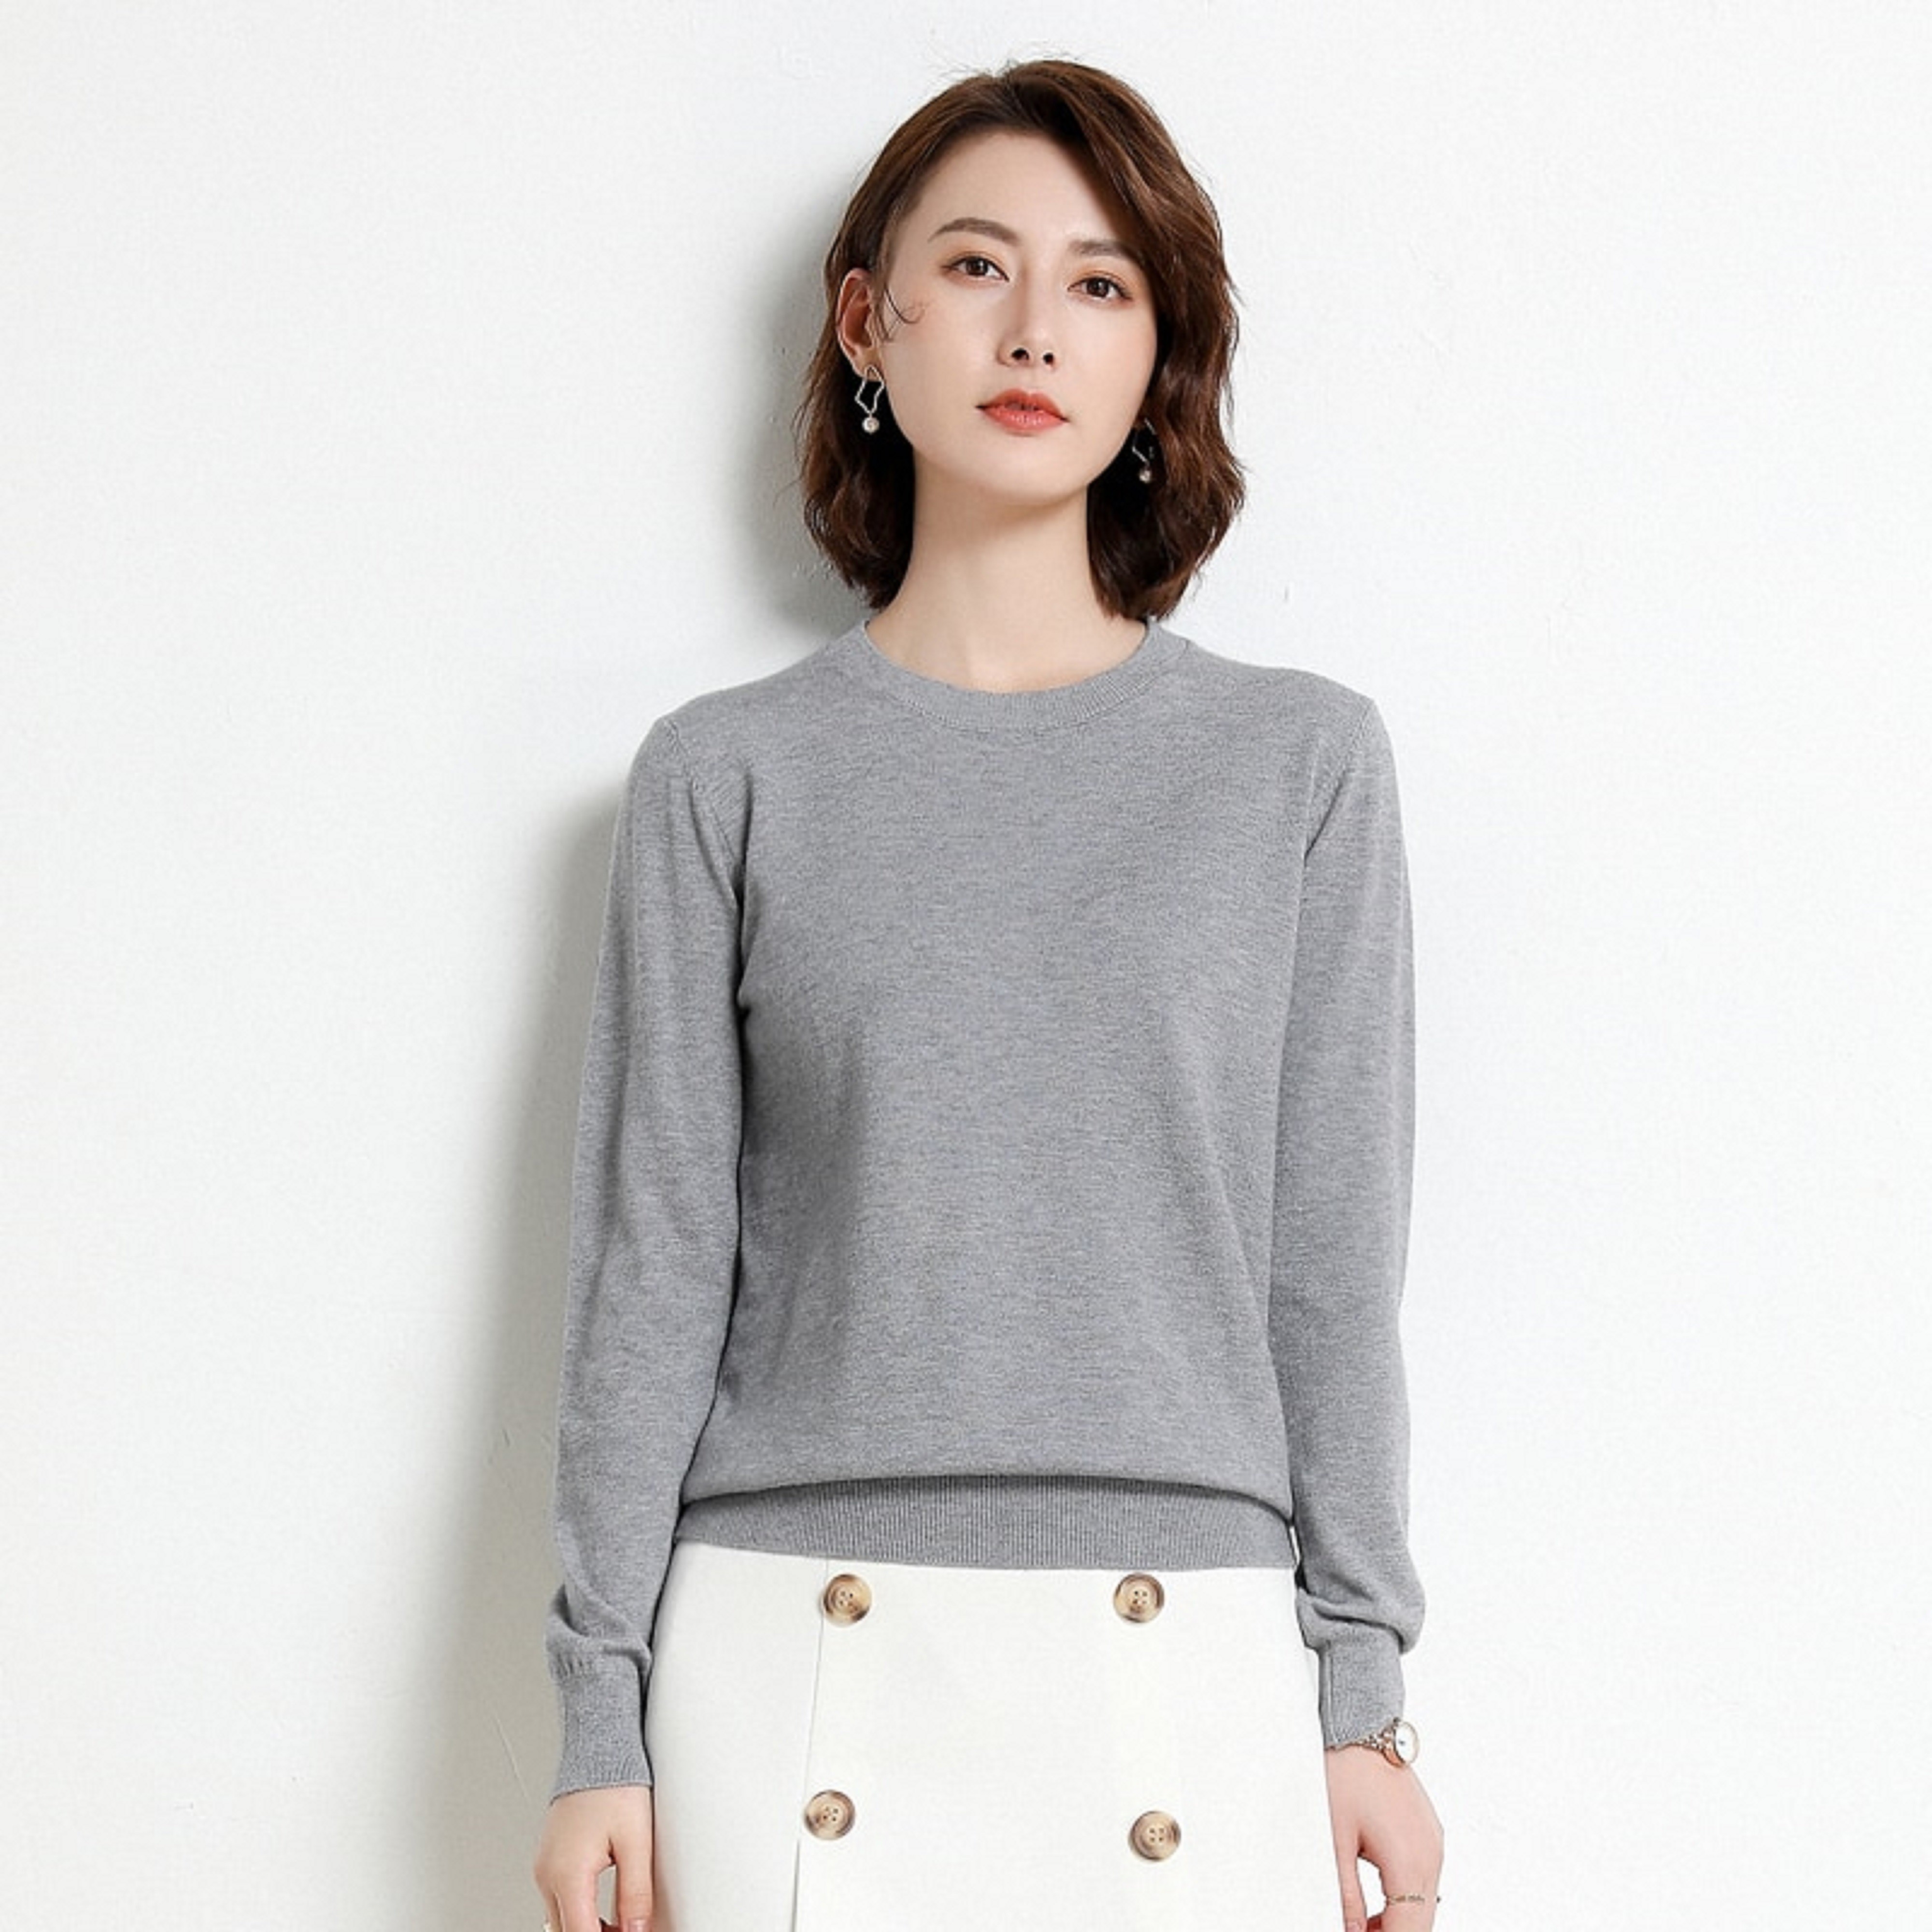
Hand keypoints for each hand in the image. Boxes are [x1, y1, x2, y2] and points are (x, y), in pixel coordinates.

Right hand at [533, 1784, 655, 1931]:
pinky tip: (605, 1913)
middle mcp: (548, 1873)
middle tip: (630, 1929)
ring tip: (623, 1925)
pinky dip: (581, 1912)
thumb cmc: (616, 1785)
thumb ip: (636, 1892)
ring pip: (562, 1920)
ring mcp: (545, 1867)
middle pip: (568, 1931)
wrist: (598, 1750)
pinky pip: (561, 1900)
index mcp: (568, 1872)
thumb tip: (638, 1928)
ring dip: (588, 1929)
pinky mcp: (549, 1860)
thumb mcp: (636, 1842)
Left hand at [1323, 1745, 1442, 1931]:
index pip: (1409, 1931)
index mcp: (1411, 1860)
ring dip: (1398, 1922)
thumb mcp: (1336, 1841)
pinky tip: (1375, 1904)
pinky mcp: (1429, 1834)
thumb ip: (1347, 1895)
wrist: (1362, 1729)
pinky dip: (1404, 1899)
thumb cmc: (1346, 1776)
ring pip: (1424, 1905)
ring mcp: (1434, 1843)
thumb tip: (1349, 1930)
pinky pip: (1424, 1881)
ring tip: (1361, 1926)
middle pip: (1421, 1923)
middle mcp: (1431, 1855)